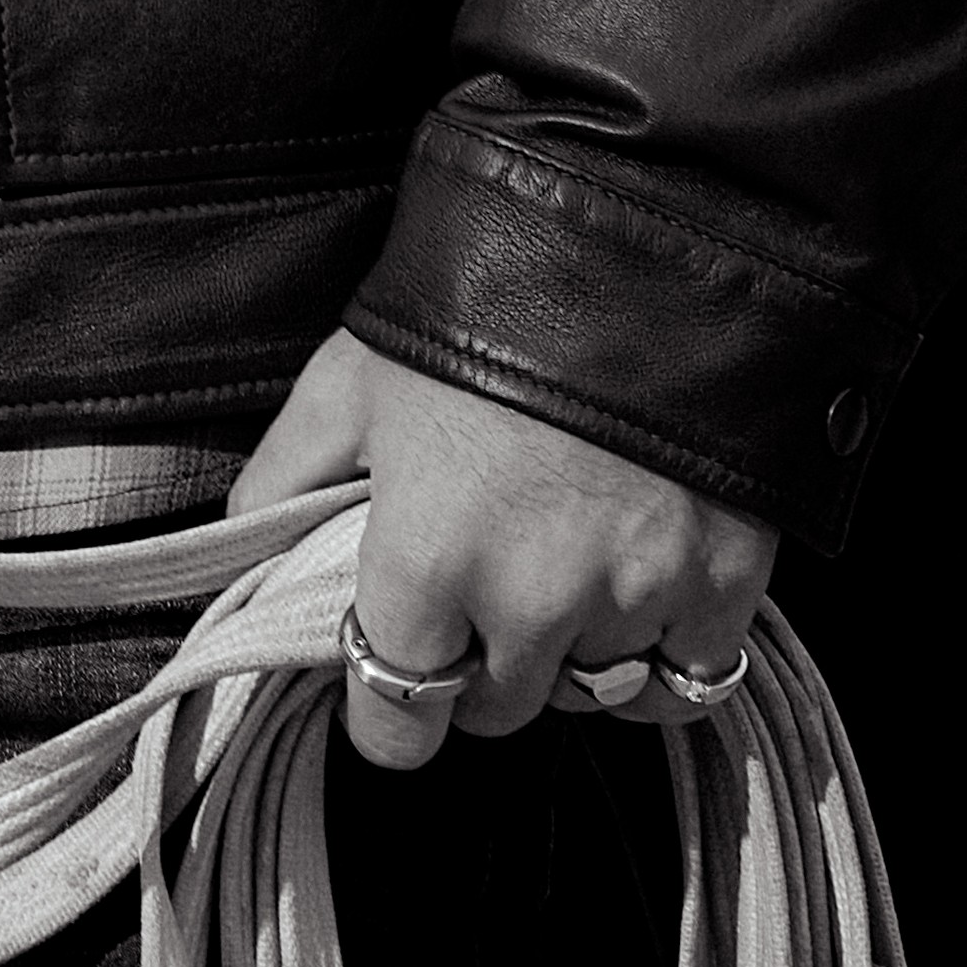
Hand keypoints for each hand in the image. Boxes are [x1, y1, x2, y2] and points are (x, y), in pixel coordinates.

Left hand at [235, 324, 772, 773]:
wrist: (635, 246)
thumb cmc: (474, 309)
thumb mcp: (350, 381)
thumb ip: (285, 476)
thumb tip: (242, 548)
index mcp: (426, 564)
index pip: (395, 720)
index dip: (386, 713)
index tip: (388, 688)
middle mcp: (531, 605)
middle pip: (496, 709)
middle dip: (478, 668)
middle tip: (478, 597)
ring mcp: (635, 601)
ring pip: (592, 695)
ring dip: (571, 656)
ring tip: (561, 572)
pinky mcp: (724, 586)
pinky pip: (686, 682)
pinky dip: (662, 658)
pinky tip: (639, 602)